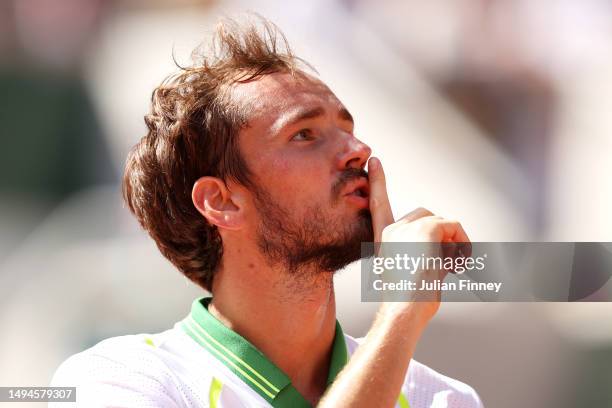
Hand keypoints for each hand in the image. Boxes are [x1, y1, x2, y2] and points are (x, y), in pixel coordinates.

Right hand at [367, 157, 470, 322]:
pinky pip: (454, 226)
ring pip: (444, 222)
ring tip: (455, 266)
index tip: (375, 160)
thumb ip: (427, 255)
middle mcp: (393, 230)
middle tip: (451, 263)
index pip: (379, 204)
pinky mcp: (427, 227)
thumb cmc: (412, 303)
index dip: (378, 182)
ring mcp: (408, 227)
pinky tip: (458, 264)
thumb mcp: (416, 274)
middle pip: (427, 215)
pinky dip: (463, 243)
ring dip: (456, 242)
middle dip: (444, 235)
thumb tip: (454, 251)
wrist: (405, 310)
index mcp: (385, 240)